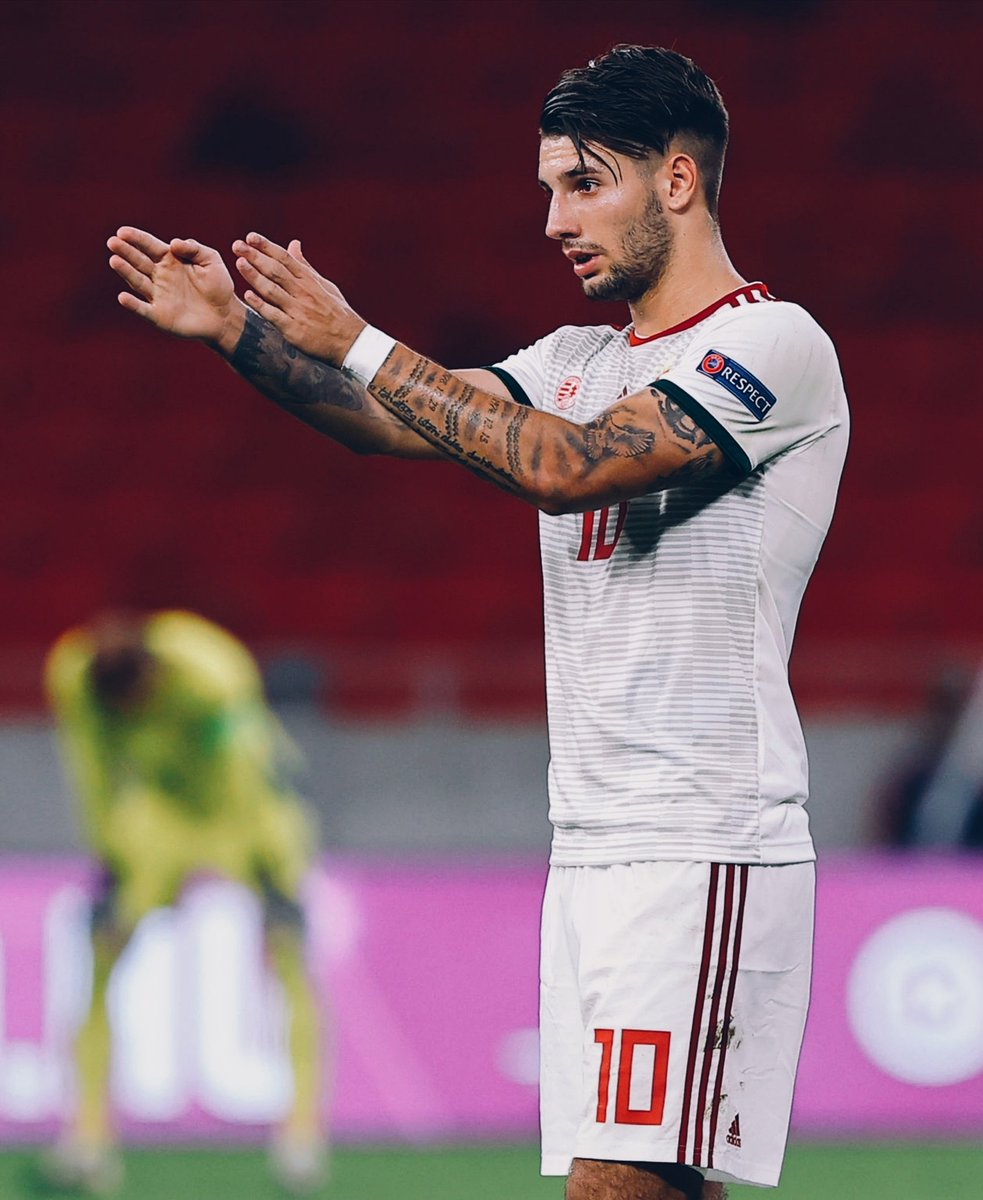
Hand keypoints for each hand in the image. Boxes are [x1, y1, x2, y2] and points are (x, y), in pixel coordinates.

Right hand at [108, 227, 244, 351]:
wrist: (225, 316)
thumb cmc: (219, 286)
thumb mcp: (211, 260)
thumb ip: (194, 248)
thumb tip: (173, 243)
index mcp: (170, 260)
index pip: (149, 246)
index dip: (136, 238)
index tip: (123, 232)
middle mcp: (159, 276)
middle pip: (139, 261)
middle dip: (125, 251)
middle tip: (112, 242)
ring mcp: (157, 296)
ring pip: (138, 282)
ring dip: (125, 272)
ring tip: (114, 260)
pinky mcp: (159, 316)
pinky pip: (143, 309)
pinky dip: (133, 305)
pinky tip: (123, 297)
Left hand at [233, 232, 364, 364]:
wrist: (351, 342)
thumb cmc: (337, 313)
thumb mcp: (325, 285)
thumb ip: (305, 266)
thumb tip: (293, 244)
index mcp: (310, 281)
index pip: (285, 259)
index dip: (267, 247)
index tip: (250, 237)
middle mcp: (303, 293)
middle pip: (276, 271)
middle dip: (255, 256)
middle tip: (237, 245)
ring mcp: (298, 311)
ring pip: (272, 290)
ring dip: (255, 276)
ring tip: (239, 263)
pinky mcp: (294, 329)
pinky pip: (274, 315)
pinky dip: (261, 305)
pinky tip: (248, 296)